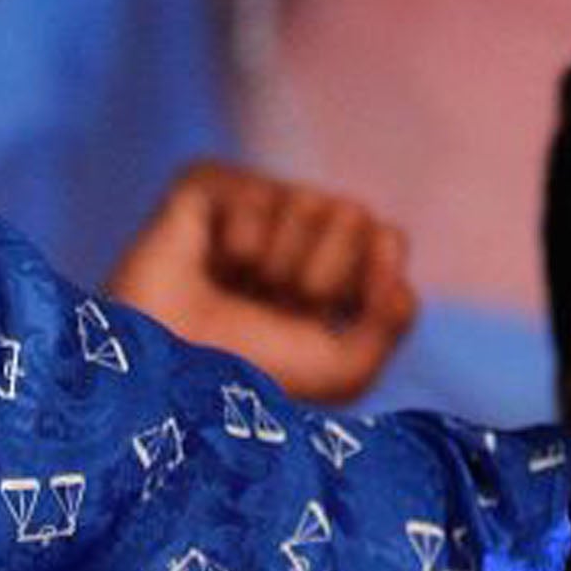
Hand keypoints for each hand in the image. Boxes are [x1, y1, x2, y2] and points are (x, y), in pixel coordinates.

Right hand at [109, 160, 417, 406]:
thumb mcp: (345, 369)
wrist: (170, 383)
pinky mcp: (204, 186)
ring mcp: (251, 205)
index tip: (334, 317)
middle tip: (274, 305)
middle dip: (323, 274)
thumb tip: (399, 278)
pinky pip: (257, 193)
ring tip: (239, 289)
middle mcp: (296, 232)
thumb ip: (394, 320)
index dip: (373, 276)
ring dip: (280, 263)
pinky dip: (243, 240)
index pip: (387, 238)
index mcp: (333, 270)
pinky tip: (210, 265)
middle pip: (354, 214)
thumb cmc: (253, 380)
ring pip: (309, 201)